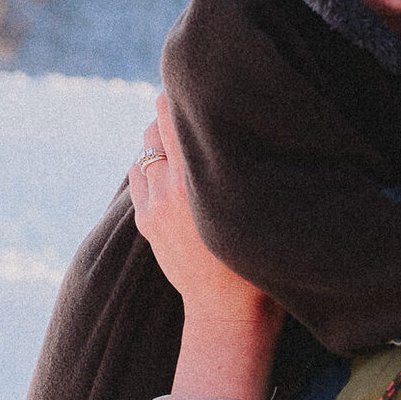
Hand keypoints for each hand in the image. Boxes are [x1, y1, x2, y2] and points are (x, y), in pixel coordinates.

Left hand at [129, 95, 281, 399]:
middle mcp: (171, 187)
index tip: (206, 86)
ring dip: (162, 143)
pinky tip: (175, 175)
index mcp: (203, 179)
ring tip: (189, 148)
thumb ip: (246, 161)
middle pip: (158, 124)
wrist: (229, 313)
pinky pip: (138, 173)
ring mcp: (153, 204)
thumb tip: (244, 120)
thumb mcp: (262, 202)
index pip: (179, 113)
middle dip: (176, 117)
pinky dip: (151, 166)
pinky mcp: (145, 219)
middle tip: (201, 116)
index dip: (189, 95)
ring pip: (145, 148)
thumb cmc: (262, 257)